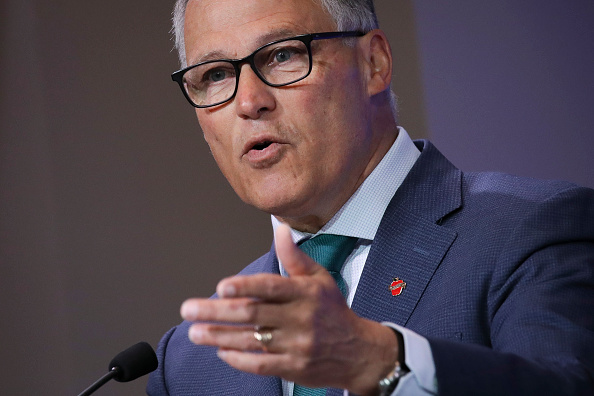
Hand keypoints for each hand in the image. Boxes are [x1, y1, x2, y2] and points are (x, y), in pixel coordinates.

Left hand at [181, 224, 398, 394]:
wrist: (359, 352)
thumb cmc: (333, 311)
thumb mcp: (320, 278)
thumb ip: (295, 256)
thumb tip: (280, 230)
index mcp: (305, 292)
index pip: (271, 287)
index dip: (246, 286)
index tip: (221, 286)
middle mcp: (300, 318)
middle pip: (253, 314)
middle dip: (217, 312)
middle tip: (189, 309)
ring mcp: (297, 345)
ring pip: (252, 340)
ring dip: (219, 336)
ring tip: (195, 332)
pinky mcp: (294, 368)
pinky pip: (261, 364)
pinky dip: (238, 358)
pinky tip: (221, 351)